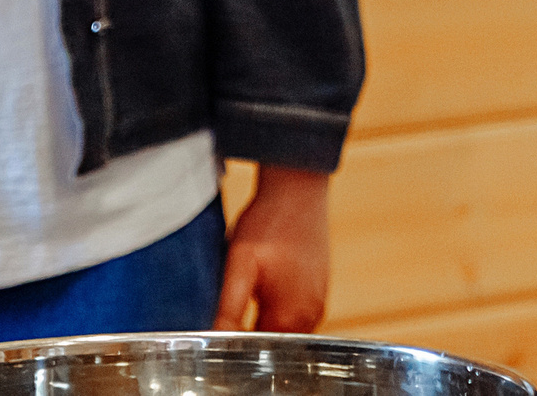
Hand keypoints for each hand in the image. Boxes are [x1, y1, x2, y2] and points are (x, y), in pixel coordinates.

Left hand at [217, 165, 328, 332]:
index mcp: (291, 316)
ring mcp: (319, 300)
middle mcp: (312, 314)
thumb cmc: (269, 222)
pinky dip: (278, 304)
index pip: (257, 349)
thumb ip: (230, 308)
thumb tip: (216, 339)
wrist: (297, 187)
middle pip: (272, 340)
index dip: (234, 342)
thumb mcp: (239, 265)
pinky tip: (266, 282)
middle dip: (249, 329)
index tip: (220, 324)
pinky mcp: (320, 286)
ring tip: (249, 290)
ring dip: (263, 316)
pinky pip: (295, 310)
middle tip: (232, 303)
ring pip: (283, 326)